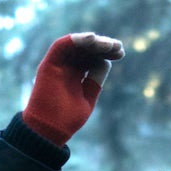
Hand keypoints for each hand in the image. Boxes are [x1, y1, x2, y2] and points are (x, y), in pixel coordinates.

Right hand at [22, 31, 124, 145]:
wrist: (50, 131)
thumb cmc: (67, 119)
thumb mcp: (88, 97)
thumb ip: (95, 79)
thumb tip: (106, 61)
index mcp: (76, 75)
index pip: (92, 58)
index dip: (107, 53)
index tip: (121, 54)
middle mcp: (66, 67)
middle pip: (86, 50)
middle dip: (104, 46)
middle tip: (119, 48)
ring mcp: (57, 65)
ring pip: (76, 45)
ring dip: (93, 42)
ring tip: (109, 45)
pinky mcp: (48, 64)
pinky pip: (62, 45)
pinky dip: (76, 40)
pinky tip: (92, 39)